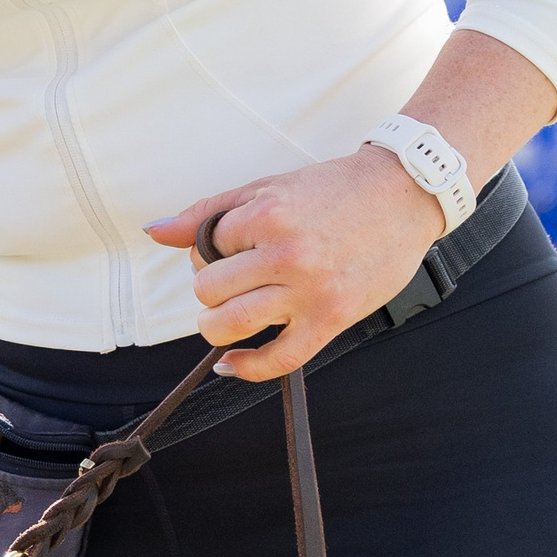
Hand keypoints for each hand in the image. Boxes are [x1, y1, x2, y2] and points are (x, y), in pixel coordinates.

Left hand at [147, 150, 442, 374]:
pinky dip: (246, 368)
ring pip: (231, 324)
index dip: (209, 254)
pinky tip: (231, 363)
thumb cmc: (336, 190)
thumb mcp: (267, 188)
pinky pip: (278, 360)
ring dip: (217, 326)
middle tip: (232, 281)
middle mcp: (286, 254)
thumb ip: (209, 211)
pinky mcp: (330, 318)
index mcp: (267, 216)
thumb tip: (154, 233)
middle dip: (211, 288)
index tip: (229, 253)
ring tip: (225, 317)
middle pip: (210, 290)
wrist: (403, 194)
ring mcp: (309, 290)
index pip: (206, 249)